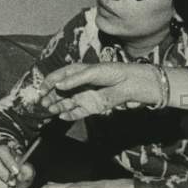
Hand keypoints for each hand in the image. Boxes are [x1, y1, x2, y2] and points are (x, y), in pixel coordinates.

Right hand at [0, 142, 35, 187]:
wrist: (14, 171)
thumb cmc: (20, 166)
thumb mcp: (27, 165)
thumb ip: (26, 169)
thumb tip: (20, 175)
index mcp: (3, 149)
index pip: (2, 151)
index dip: (9, 162)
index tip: (17, 172)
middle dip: (4, 175)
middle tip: (14, 183)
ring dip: (3, 186)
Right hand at [39, 63, 160, 119]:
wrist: (146, 86)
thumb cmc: (125, 76)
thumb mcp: (102, 77)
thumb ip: (81, 82)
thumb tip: (60, 86)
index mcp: (85, 71)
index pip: (62, 75)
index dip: (50, 81)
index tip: (41, 89)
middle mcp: (85, 83)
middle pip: (63, 88)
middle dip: (51, 94)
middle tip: (41, 102)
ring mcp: (90, 94)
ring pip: (69, 100)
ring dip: (59, 105)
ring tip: (49, 110)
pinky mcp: (97, 105)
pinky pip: (81, 110)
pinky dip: (71, 114)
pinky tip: (62, 116)